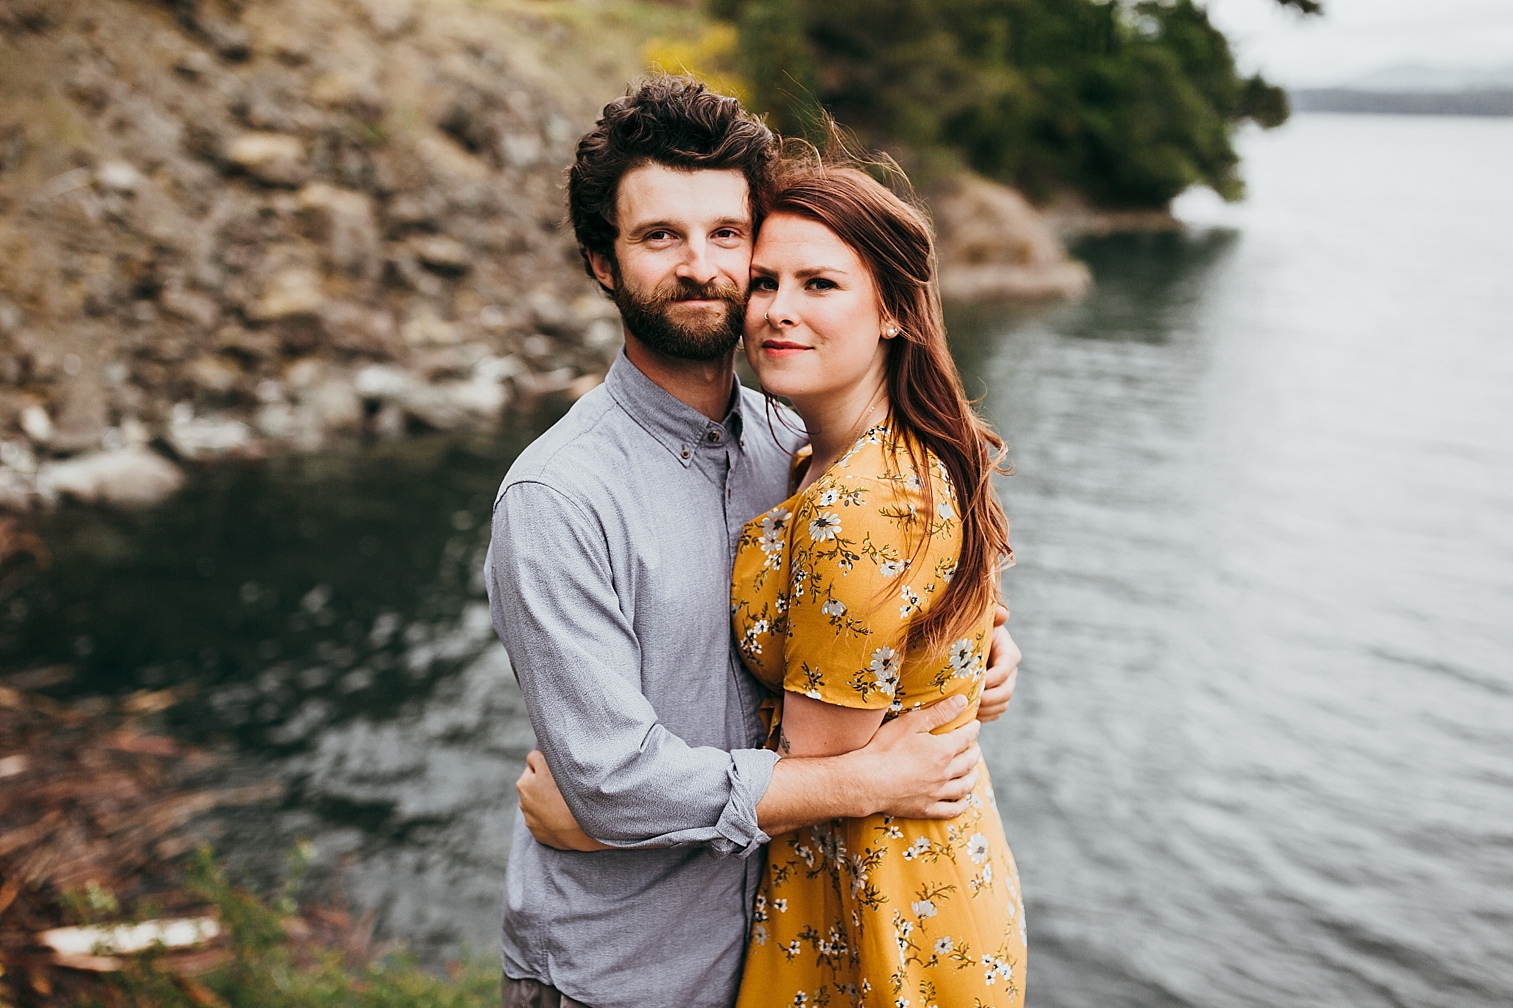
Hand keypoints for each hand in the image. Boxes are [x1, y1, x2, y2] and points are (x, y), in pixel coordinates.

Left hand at [516, 750, 611, 851]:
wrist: (581, 832)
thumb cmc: (577, 797)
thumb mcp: (569, 771)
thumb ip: (558, 758)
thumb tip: (555, 746)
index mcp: (530, 776)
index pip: (533, 757)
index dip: (547, 761)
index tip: (557, 766)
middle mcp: (524, 792)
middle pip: (530, 776)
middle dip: (541, 778)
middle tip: (560, 785)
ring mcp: (526, 811)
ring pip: (532, 796)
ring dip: (542, 796)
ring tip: (561, 802)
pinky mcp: (532, 827)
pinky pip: (536, 815)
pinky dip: (544, 814)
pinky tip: (559, 816)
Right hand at [851, 695, 981, 819]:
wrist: (866, 781)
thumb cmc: (885, 748)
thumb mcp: (911, 723)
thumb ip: (939, 712)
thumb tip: (962, 701)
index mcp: (943, 750)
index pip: (966, 737)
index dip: (972, 729)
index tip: (974, 725)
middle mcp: (945, 773)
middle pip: (969, 762)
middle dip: (974, 752)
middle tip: (975, 747)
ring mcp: (936, 793)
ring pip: (964, 786)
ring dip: (972, 777)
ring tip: (973, 771)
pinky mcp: (926, 809)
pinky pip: (951, 810)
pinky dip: (961, 805)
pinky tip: (963, 801)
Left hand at [976, 604, 1019, 723]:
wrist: (968, 645)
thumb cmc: (973, 631)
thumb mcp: (982, 622)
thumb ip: (993, 617)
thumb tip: (1002, 613)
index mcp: (1009, 653)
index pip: (1006, 668)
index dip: (994, 678)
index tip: (979, 683)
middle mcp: (1010, 672)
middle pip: (1006, 691)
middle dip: (990, 699)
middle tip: (971, 702)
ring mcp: (1005, 686)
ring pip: (1002, 704)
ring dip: (987, 710)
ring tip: (969, 710)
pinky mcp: (997, 698)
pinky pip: (996, 712)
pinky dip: (985, 716)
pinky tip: (970, 715)